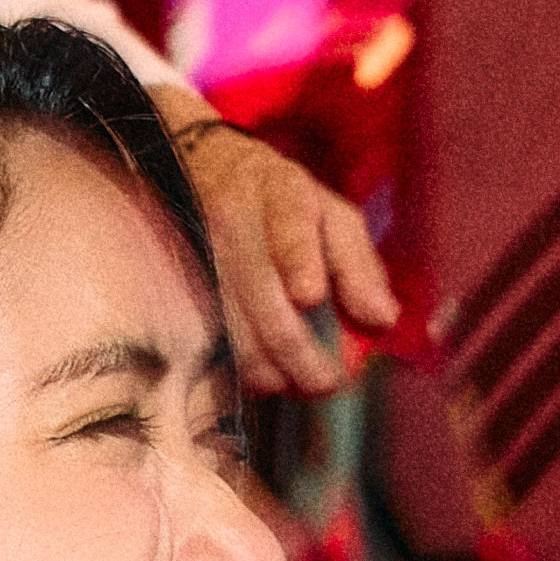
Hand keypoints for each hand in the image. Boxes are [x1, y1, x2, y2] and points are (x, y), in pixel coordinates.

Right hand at [171, 119, 401, 395]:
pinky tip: (261, 380)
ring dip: (268, 370)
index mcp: (280, 191)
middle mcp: (233, 215)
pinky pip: (207, 336)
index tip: (309, 295)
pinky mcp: (178, 281)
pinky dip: (236, 368)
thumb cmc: (284, 206)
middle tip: (327, 384)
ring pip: (231, 324)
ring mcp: (197, 248)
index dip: (297, 257)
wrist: (204, 174)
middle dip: (298, 351)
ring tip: (297, 386)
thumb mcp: (330, 216)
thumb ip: (359, 266)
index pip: (289, 221)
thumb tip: (381, 320)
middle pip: (262, 292)